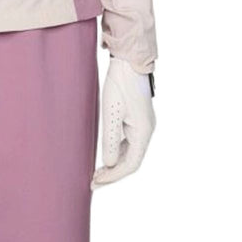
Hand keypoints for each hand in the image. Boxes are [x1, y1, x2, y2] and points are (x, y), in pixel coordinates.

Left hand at [91, 57, 154, 188]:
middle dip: (113, 173)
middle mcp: (146, 130)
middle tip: (94, 180)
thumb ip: (111, 140)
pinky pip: (128, 141)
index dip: (113, 176)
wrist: (128, 60)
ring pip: (130, 151)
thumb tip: (111, 164)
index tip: (96, 182)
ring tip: (97, 170)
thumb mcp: (111, 113)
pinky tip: (105, 152)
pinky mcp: (137, 117)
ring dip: (115, 163)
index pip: (130, 165)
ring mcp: (143, 124)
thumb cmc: (120, 84)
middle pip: (131, 161)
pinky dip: (117, 150)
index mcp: (143, 132)